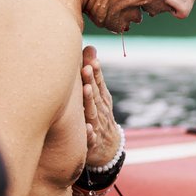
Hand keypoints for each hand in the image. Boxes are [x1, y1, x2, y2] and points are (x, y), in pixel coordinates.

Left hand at [81, 45, 119, 165]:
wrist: (109, 148)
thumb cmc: (99, 115)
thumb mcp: (100, 94)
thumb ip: (94, 73)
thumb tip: (90, 47)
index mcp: (101, 98)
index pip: (98, 82)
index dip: (95, 70)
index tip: (90, 57)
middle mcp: (100, 109)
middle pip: (96, 94)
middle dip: (91, 81)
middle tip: (86, 68)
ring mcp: (97, 125)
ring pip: (93, 113)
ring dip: (91, 101)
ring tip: (86, 90)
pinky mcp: (92, 143)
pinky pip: (91, 139)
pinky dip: (90, 134)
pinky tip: (87, 129)